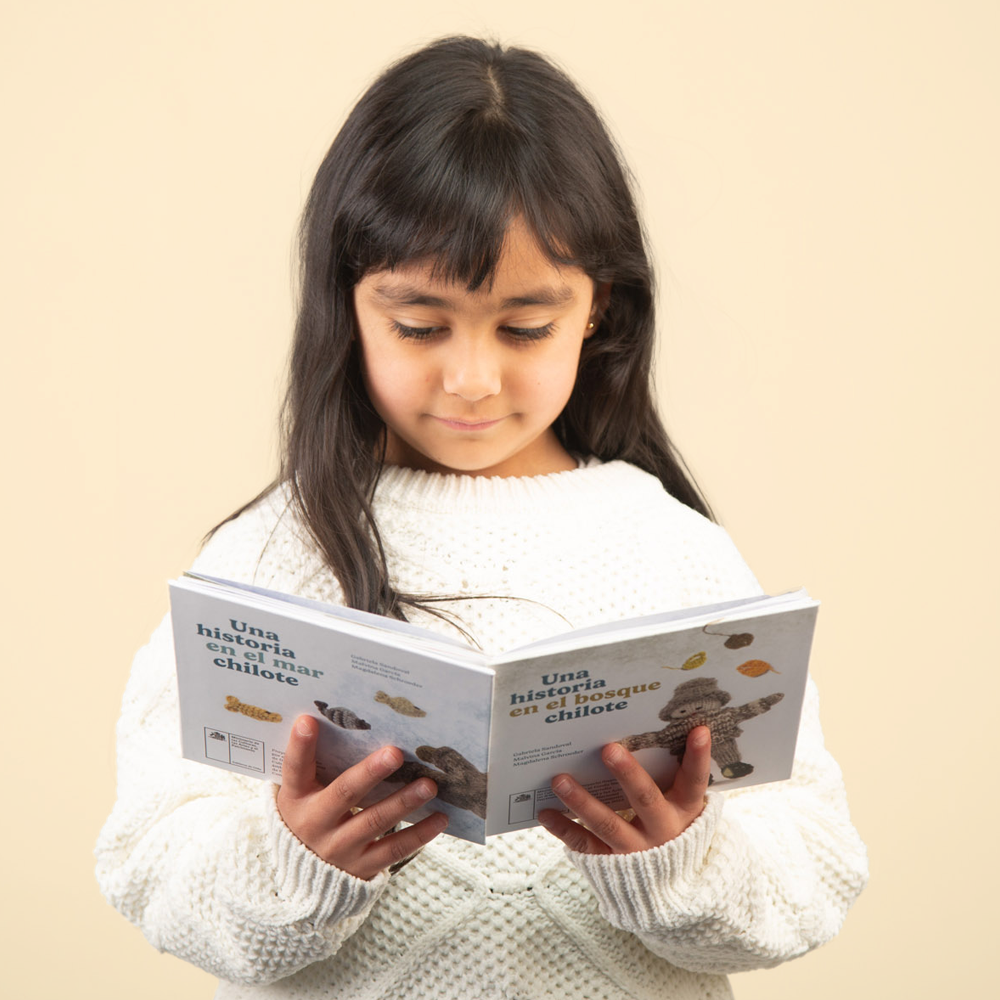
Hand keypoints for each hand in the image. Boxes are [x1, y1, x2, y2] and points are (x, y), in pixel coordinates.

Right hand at [275, 715, 447, 878]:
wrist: (308, 876)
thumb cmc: (312, 815)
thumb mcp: (305, 794)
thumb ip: (320, 765)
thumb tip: (349, 721)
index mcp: (297, 798)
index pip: (295, 769)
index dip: (300, 746)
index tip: (309, 721)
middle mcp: (315, 824)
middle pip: (344, 794)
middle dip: (370, 773)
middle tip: (395, 753)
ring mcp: (339, 848)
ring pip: (374, 821)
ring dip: (404, 802)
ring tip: (429, 785)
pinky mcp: (362, 866)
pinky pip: (394, 850)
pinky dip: (419, 833)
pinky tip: (440, 817)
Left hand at [537, 726, 710, 853]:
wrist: (668, 890)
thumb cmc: (669, 827)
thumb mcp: (678, 806)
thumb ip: (668, 776)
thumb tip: (642, 730)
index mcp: (684, 810)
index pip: (694, 781)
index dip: (698, 758)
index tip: (698, 730)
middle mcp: (663, 830)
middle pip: (645, 799)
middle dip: (628, 774)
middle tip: (608, 749)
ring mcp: (636, 849)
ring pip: (608, 824)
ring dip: (582, 801)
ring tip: (559, 779)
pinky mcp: (612, 864)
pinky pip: (586, 845)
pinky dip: (564, 829)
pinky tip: (545, 812)